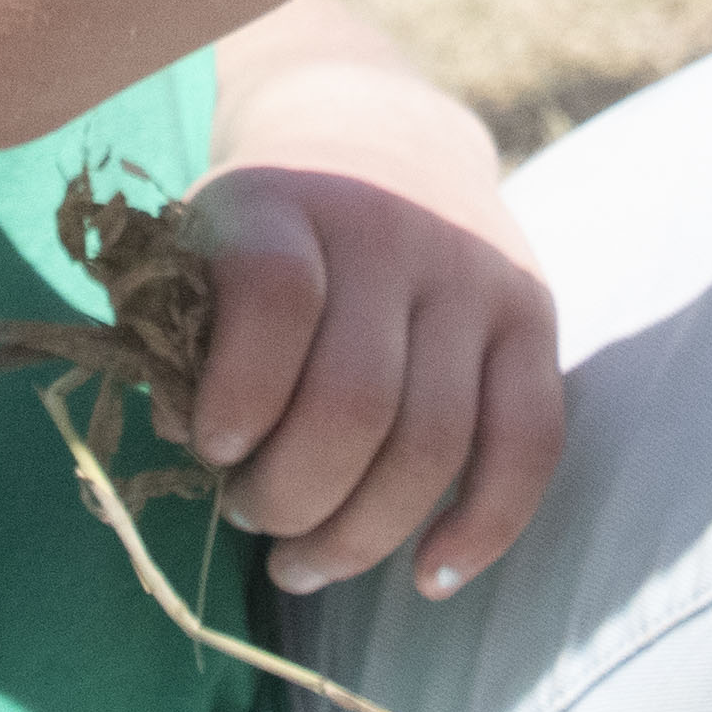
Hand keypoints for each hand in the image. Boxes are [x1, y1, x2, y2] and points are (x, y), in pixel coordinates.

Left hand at [193, 59, 561, 599]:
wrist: (380, 135)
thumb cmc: (266, 228)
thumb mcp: (200, 246)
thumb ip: (178, 338)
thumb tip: (188, 441)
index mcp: (290, 202)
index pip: (276, 298)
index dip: (236, 396)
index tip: (208, 446)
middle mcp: (394, 230)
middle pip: (355, 402)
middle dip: (289, 496)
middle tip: (247, 514)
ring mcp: (474, 273)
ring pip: (433, 444)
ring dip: (360, 534)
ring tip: (303, 562)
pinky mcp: (533, 313)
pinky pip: (530, 442)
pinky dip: (484, 527)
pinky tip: (429, 576)